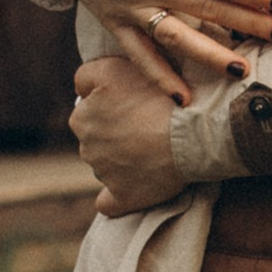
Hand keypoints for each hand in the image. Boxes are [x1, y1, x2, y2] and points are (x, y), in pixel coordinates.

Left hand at [72, 54, 191, 211]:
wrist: (191, 133)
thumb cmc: (158, 95)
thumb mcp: (115, 68)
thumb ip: (88, 74)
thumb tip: (80, 89)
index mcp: (82, 116)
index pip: (86, 105)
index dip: (110, 100)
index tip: (133, 100)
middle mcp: (87, 145)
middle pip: (96, 135)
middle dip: (113, 130)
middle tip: (145, 122)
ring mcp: (105, 173)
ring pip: (105, 163)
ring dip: (121, 158)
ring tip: (153, 148)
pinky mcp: (123, 196)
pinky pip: (109, 203)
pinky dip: (115, 198)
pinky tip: (128, 189)